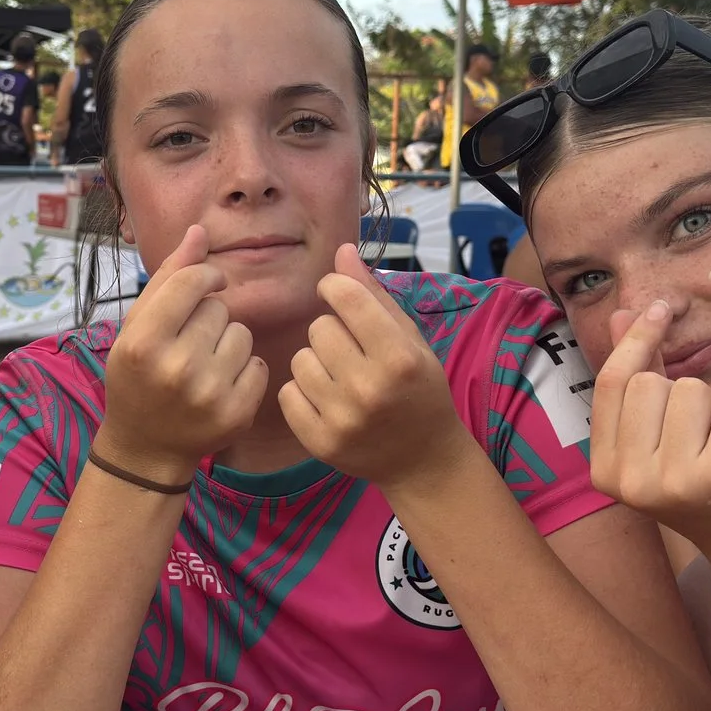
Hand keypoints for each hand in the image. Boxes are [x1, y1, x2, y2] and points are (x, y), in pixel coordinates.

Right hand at [98, 226, 265, 483]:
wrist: (145, 446)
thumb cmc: (137, 376)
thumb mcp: (137, 326)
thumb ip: (168, 277)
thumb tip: (199, 230)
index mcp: (143, 342)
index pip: (193, 282)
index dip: (205, 275)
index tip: (206, 284)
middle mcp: (176, 368)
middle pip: (219, 309)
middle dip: (210, 317)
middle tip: (189, 344)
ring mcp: (209, 394)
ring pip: (243, 335)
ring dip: (229, 343)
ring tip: (205, 364)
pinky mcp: (237, 414)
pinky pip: (260, 366)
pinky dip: (246, 371)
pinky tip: (221, 385)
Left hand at [278, 245, 470, 488]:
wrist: (423, 459)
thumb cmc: (419, 389)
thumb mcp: (410, 340)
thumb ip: (374, 295)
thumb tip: (342, 251)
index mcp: (399, 357)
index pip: (345, 297)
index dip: (334, 288)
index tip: (337, 295)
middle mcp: (370, 388)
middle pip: (318, 328)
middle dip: (331, 332)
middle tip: (350, 350)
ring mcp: (342, 419)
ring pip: (298, 359)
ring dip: (315, 361)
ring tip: (339, 376)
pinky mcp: (320, 442)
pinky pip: (287, 393)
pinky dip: (302, 392)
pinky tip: (326, 400)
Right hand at [588, 300, 710, 556]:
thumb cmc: (706, 483)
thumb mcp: (659, 439)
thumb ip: (637, 378)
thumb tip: (623, 312)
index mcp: (605, 472)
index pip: (610, 383)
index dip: (636, 340)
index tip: (661, 310)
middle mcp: (631, 480)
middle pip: (649, 381)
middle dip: (682, 386)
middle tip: (703, 426)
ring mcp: (674, 478)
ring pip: (691, 387)